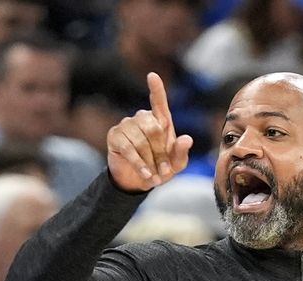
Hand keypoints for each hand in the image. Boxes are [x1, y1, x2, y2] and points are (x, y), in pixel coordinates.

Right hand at [107, 72, 193, 191]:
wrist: (138, 182)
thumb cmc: (160, 168)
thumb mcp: (176, 164)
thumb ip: (181, 152)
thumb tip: (187, 138)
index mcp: (160, 121)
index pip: (158, 102)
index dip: (156, 89)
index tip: (152, 76)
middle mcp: (142, 119)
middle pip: (153, 129)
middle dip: (160, 153)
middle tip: (164, 172)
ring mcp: (127, 125)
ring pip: (140, 141)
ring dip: (149, 161)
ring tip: (154, 176)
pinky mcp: (115, 136)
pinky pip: (128, 149)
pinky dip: (139, 164)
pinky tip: (145, 174)